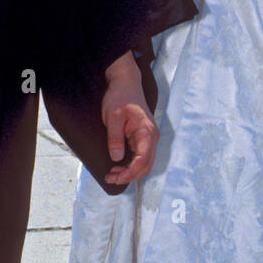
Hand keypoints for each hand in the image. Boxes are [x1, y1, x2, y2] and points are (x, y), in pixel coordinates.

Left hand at [101, 52, 158, 184]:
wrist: (126, 84)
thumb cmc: (120, 97)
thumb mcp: (113, 117)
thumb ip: (115, 138)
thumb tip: (117, 158)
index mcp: (146, 131)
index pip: (143, 159)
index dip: (130, 172)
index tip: (116, 178)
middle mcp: (151, 136)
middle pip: (146, 164)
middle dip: (129, 175)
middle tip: (111, 179)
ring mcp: (148, 137)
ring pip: (144, 162)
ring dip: (130, 171)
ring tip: (112, 175)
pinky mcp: (143, 137)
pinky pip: (140, 156)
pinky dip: (131, 164)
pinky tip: (118, 167)